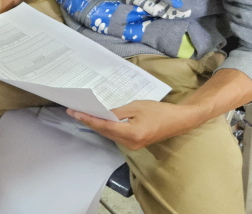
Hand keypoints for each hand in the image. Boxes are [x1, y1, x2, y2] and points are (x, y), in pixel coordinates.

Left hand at [66, 100, 203, 150]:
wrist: (177, 121)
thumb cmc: (158, 111)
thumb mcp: (136, 107)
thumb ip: (117, 112)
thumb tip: (102, 114)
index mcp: (132, 134)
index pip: (104, 126)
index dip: (88, 119)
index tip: (75, 112)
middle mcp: (130, 143)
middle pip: (104, 132)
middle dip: (88, 121)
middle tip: (73, 111)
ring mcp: (132, 145)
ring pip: (108, 134)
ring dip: (95, 124)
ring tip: (81, 114)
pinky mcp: (133, 143)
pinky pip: (115, 135)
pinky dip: (105, 127)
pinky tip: (97, 119)